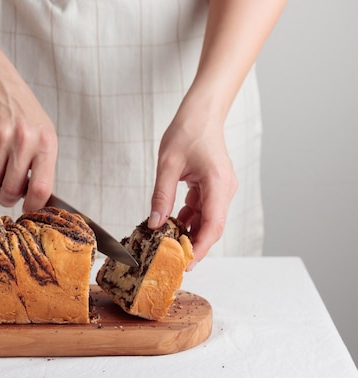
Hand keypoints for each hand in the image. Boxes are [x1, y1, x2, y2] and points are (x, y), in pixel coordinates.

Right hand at [0, 70, 57, 212]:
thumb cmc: (23, 116)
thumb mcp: (43, 136)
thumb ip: (42, 167)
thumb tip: (36, 201)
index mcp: (45, 143)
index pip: (41, 188)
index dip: (32, 206)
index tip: (26, 209)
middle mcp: (24, 139)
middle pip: (11, 189)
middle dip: (6, 198)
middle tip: (5, 194)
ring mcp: (0, 135)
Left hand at [148, 104, 237, 269]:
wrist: (201, 113)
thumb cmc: (187, 132)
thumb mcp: (167, 165)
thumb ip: (161, 196)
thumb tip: (153, 223)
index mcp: (218, 183)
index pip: (213, 225)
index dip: (200, 247)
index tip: (186, 263)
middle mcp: (225, 189)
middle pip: (212, 227)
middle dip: (194, 245)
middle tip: (173, 261)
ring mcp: (221, 189)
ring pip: (207, 220)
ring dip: (189, 232)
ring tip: (168, 244)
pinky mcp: (214, 187)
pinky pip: (203, 209)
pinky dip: (188, 218)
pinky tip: (171, 223)